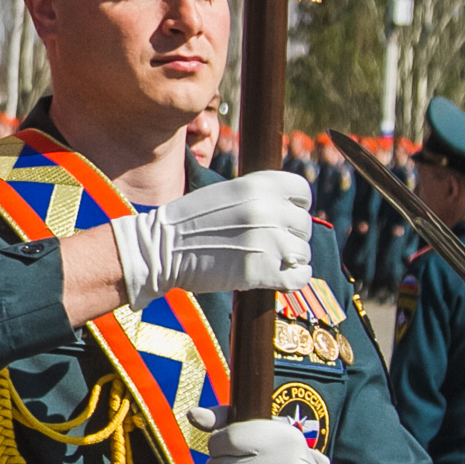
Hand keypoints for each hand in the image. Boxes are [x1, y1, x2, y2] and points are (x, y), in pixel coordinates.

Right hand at [108, 171, 312, 309]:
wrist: (161, 249)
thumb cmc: (189, 221)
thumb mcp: (224, 193)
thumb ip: (257, 196)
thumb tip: (289, 209)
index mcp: (258, 185)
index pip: (303, 192)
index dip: (296, 206)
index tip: (283, 217)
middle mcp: (268, 209)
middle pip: (303, 225)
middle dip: (289, 235)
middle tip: (266, 243)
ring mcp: (268, 241)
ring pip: (303, 252)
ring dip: (289, 259)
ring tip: (266, 260)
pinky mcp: (264, 272)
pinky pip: (300, 277)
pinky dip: (292, 279)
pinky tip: (276, 277)